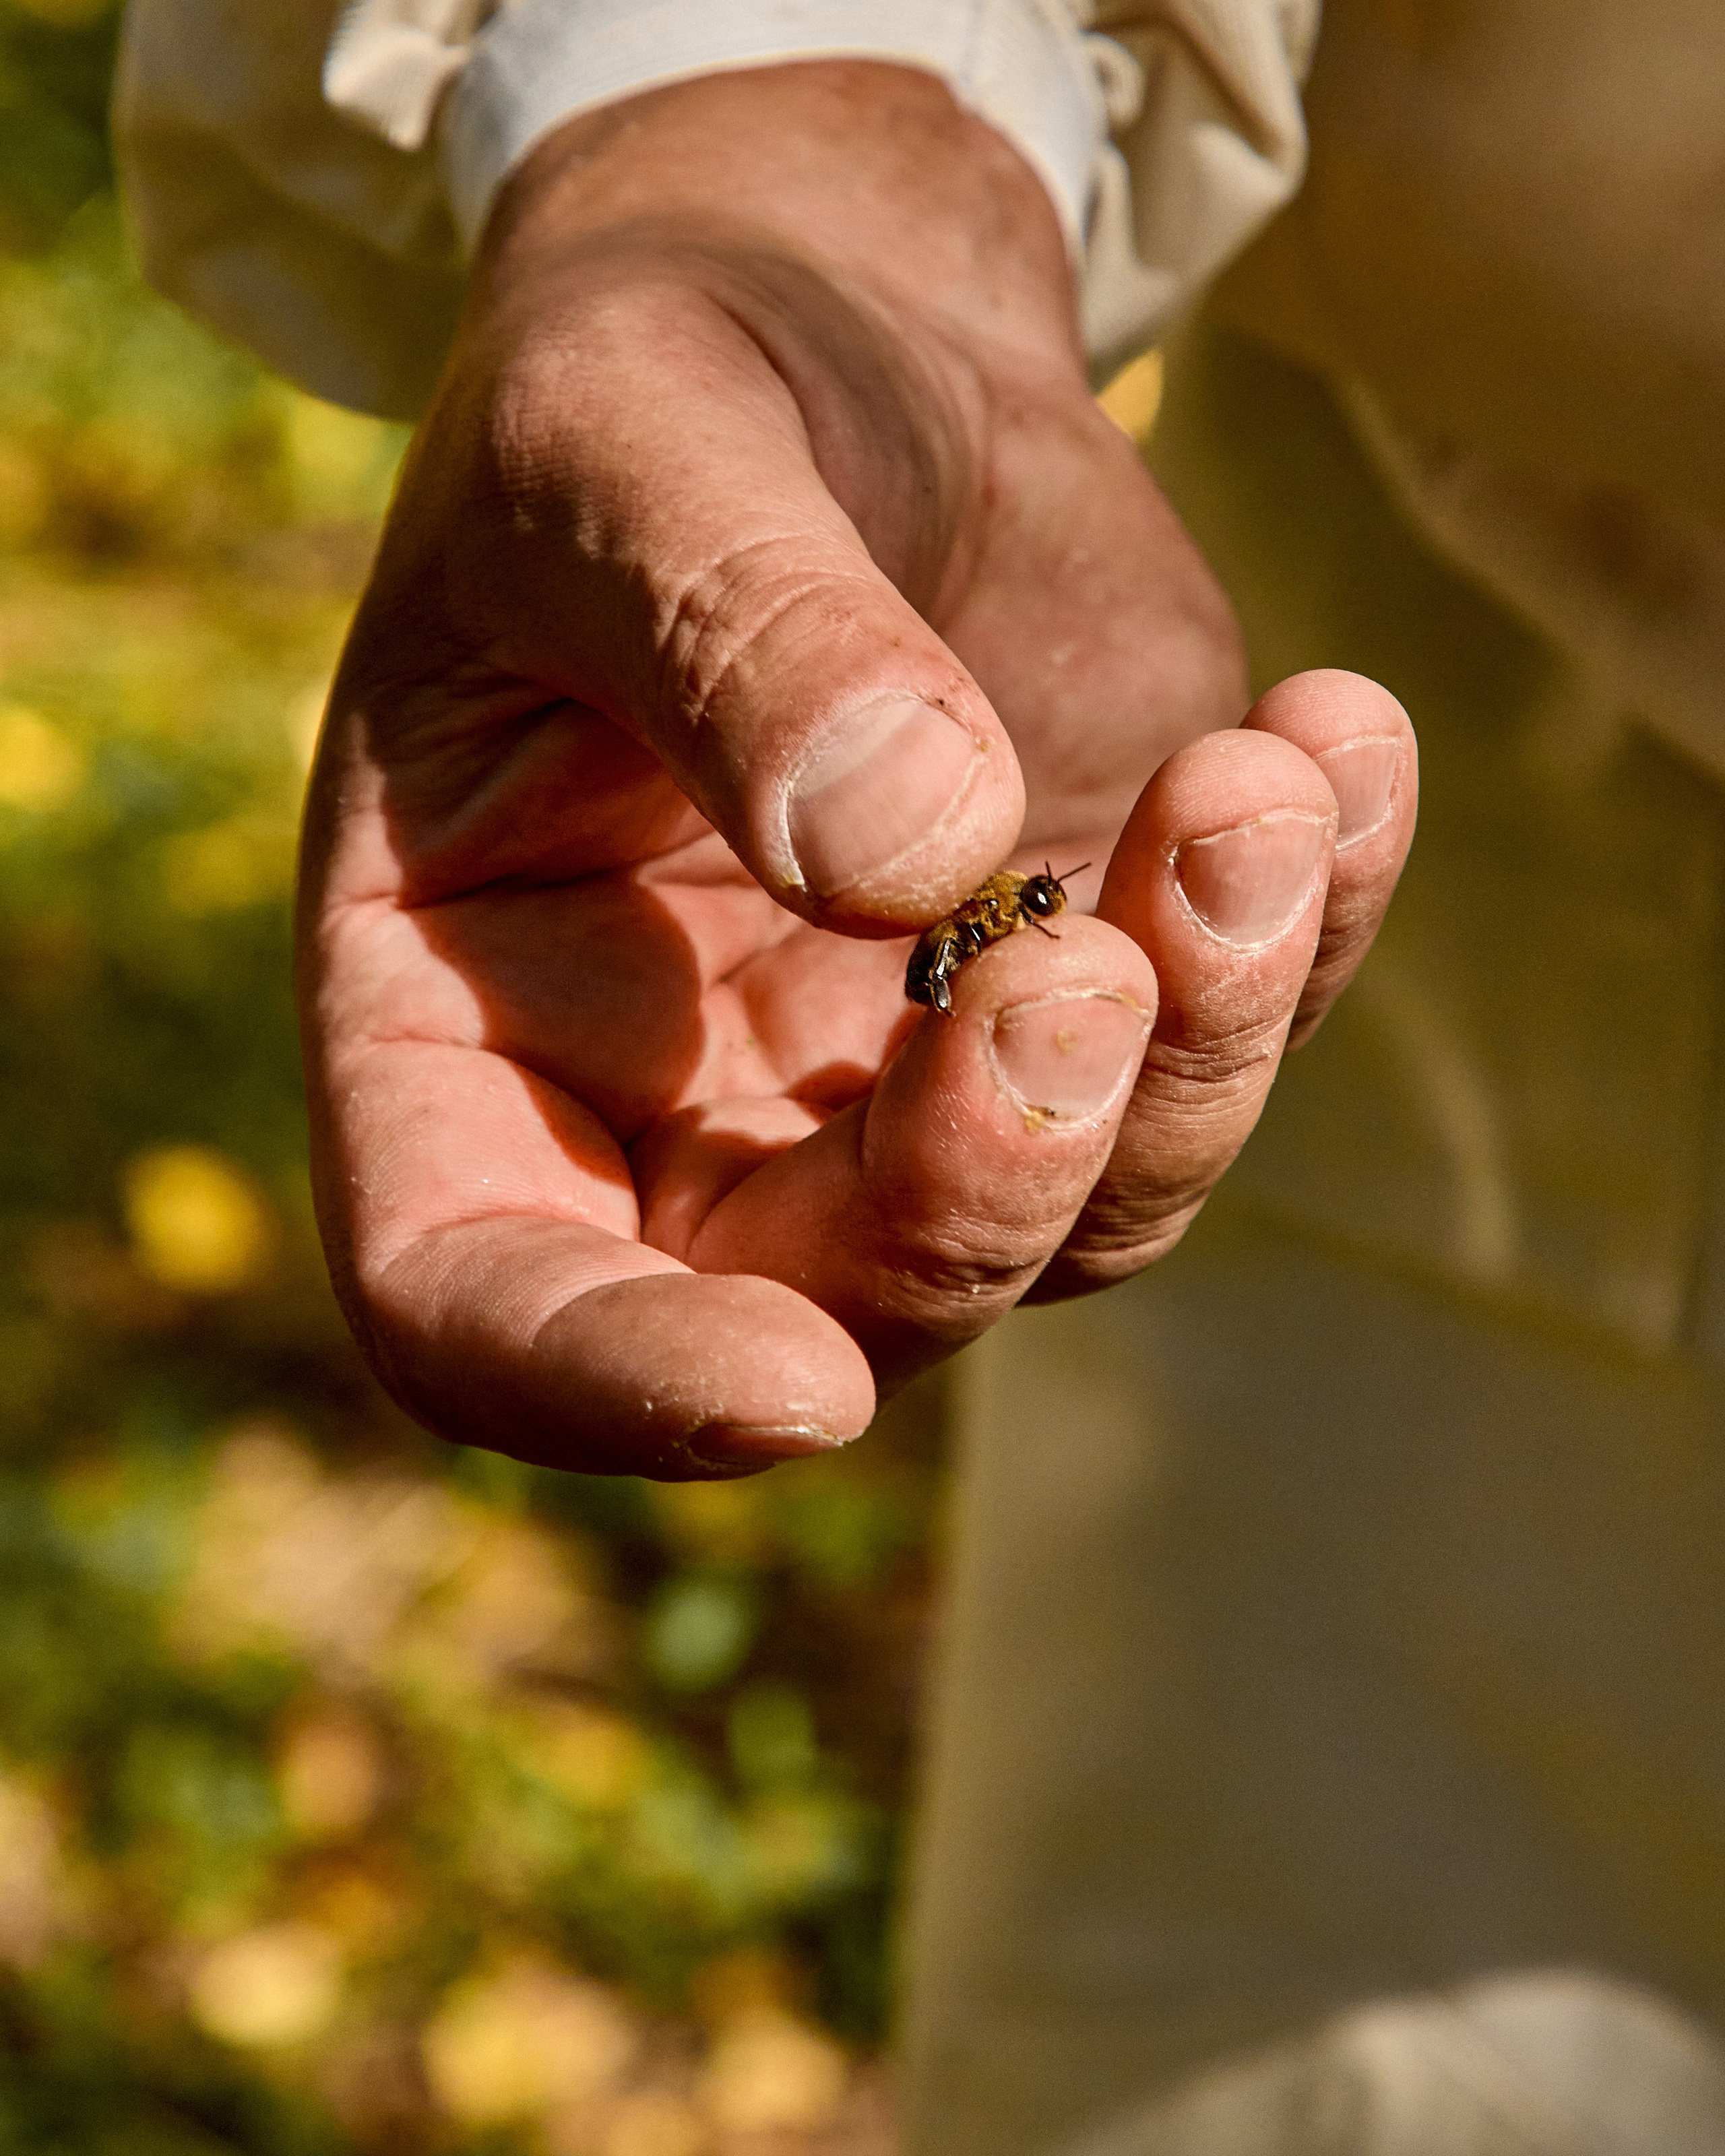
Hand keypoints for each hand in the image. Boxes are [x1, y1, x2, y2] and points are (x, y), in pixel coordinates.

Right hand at [298, 63, 1415, 1476]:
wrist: (827, 310)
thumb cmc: (651, 376)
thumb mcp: (626, 448)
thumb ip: (733, 641)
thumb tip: (910, 860)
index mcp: (465, 1019)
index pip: (481, 1302)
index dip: (616, 1388)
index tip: (794, 1388)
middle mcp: (675, 1098)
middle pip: (832, 1300)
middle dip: (984, 1191)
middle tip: (1082, 961)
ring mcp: (893, 1062)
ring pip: (1075, 1215)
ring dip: (1197, 1048)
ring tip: (1248, 787)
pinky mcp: (1083, 973)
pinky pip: (1220, 1046)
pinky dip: (1307, 932)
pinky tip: (1332, 736)